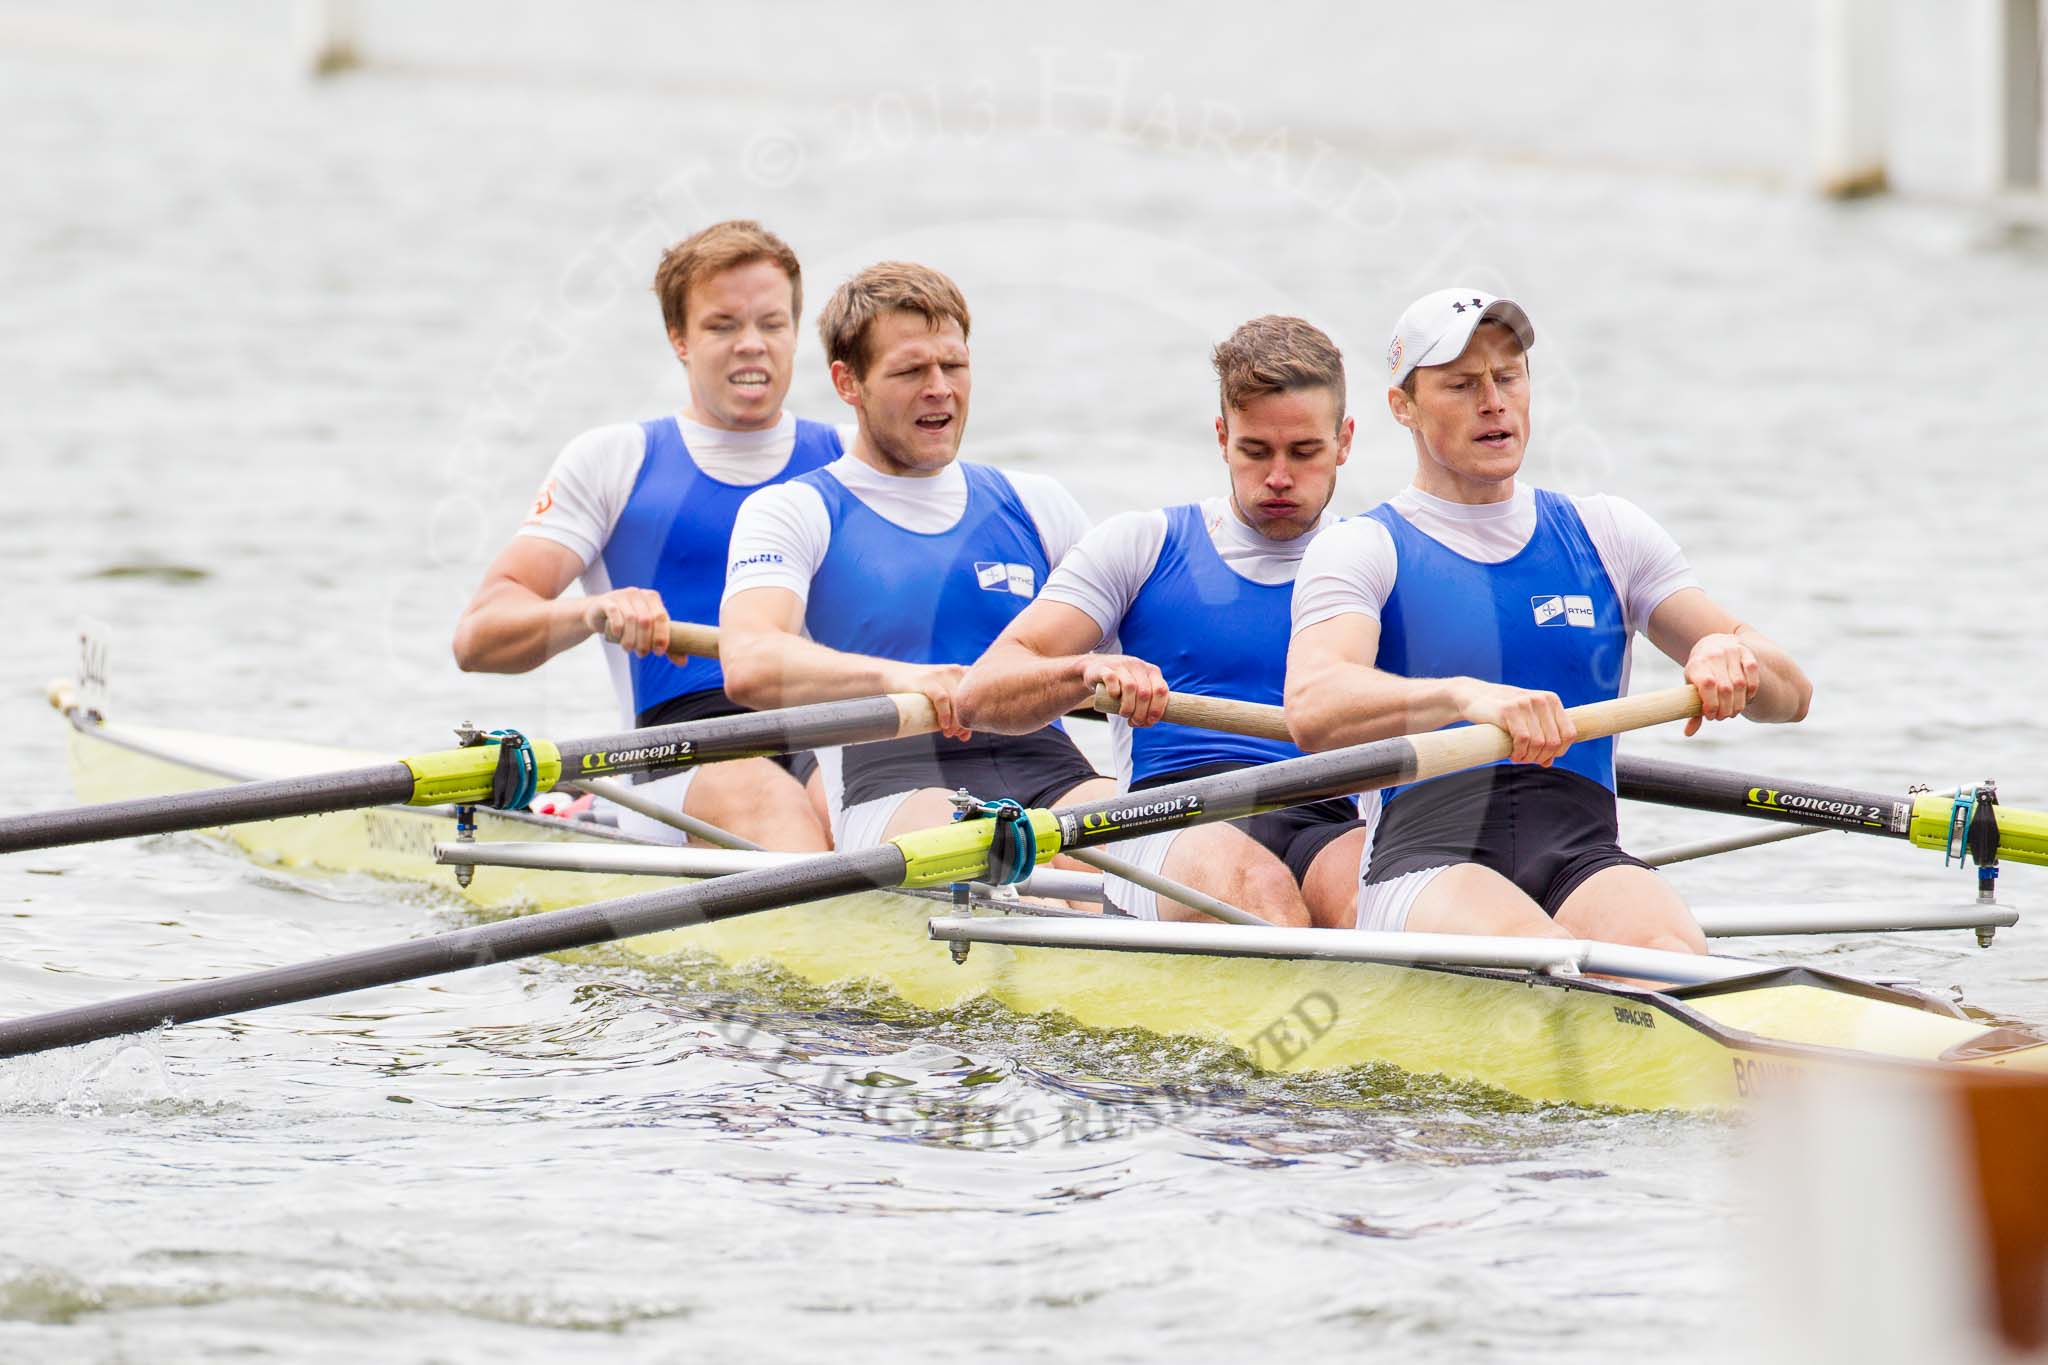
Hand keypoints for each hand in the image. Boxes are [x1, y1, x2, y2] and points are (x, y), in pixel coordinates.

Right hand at [580, 589, 670, 655]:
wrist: (598, 614)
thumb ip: (664, 645)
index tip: (659, 652)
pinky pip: (614, 613)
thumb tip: (683, 663)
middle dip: (645, 641)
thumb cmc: (628, 624)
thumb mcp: (647, 632)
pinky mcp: (606, 601)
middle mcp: (638, 593)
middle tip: (642, 654)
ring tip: (629, 649)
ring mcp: (621, 595)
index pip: (661, 616)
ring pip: (631, 618)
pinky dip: (618, 627)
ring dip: (631, 638)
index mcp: (652, 598)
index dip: (661, 636)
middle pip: (646, 619)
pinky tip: (618, 636)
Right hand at [885, 662, 970, 740]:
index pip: (977, 696)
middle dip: (965, 721)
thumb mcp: (940, 697)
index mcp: (961, 673)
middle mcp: (954, 671)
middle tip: (958, 735)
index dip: (975, 716)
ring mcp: (941, 674)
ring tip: (949, 734)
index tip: (967, 731)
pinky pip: (942, 699)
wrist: (892, 676)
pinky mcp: (927, 680)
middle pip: (968, 700)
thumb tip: (965, 736)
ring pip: (957, 701)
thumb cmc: (919, 690)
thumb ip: (954, 712)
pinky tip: (944, 726)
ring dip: (956, 722)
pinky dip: (945, 715)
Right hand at [1081, 655, 1169, 726]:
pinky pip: (1111, 679)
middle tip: (1135, 722)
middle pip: (1145, 692)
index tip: (1150, 722)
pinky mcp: (1104, 668)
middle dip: (1141, 713)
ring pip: (1130, 687)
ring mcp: (1121, 665)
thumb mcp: (1139, 690)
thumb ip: (1148, 704)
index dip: (1157, 709)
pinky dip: (1114, 692)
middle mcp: (1138, 666)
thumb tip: (1150, 722)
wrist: (1095, 669)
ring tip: (1125, 714)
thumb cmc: (1121, 685)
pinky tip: (1114, 698)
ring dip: (1128, 707)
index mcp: (1152, 671)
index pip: (1161, 690)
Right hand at [1453, 680, 1574, 765]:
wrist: (1474, 697)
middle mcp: (1541, 700)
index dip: (1559, 751)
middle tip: (1527, 760)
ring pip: (1538, 743)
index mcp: (1551, 700)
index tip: (1544, 757)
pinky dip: (1519, 753)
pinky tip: (1512, 755)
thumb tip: (1548, 763)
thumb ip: (1541, 737)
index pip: (1569, 733)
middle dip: (1541, 757)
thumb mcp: (1527, 721)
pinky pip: (1522, 740)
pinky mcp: (1508, 710)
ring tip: (1518, 758)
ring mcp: (1525, 703)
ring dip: (1528, 757)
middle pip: (1553, 741)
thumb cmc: (1503, 712)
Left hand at [1682, 632, 1759, 735]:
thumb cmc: (1701, 673)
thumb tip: (1688, 733)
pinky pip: (1753, 673)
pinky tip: (1746, 698)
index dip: (1711, 704)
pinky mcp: (1746, 652)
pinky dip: (1751, 690)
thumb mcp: (1693, 687)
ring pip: (1741, 684)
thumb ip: (1693, 710)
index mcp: (1697, 664)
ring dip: (1739, 703)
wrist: (1713, 646)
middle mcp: (1714, 655)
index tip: (1711, 716)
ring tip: (1733, 711)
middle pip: (1725, 689)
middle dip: (1726, 709)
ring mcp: (1731, 652)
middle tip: (1723, 717)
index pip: (1707, 685)